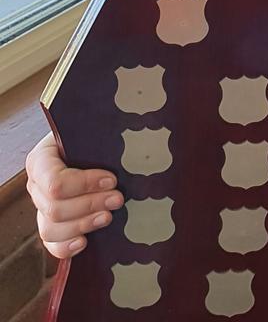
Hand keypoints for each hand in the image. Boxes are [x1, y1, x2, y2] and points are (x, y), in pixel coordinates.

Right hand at [26, 132, 123, 258]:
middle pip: (55, 208)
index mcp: (40, 161)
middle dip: (90, 205)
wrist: (86, 144)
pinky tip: (84, 242)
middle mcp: (36, 186)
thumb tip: (118, 150)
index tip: (112, 180)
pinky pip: (50, 244)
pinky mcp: (51, 225)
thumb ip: (98, 139)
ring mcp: (40, 207)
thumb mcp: (90, 131)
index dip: (85, 184)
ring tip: (108, 217)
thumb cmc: (89, 137)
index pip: (55, 181)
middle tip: (117, 199)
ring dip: (83, 225)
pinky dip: (66, 247)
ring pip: (51, 228)